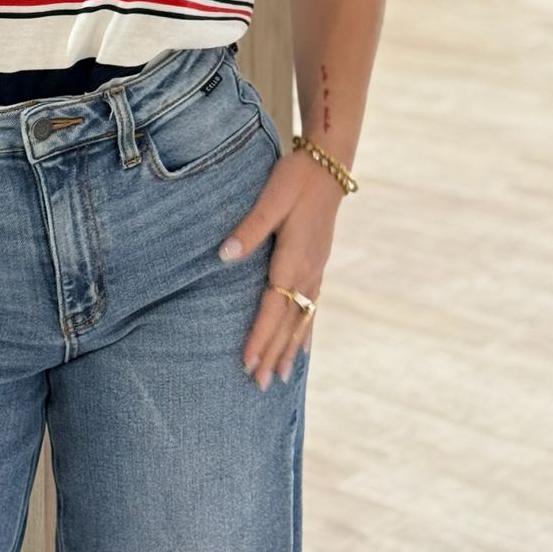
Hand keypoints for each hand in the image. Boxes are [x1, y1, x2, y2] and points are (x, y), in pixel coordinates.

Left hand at [217, 148, 344, 390]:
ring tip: (279, 378)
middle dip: (272, 353)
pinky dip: (305, 330)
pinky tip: (303, 347)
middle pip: (288, 322)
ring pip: (301, 319)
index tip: (246, 361)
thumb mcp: (270, 198)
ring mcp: (316, 270)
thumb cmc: (295, 179)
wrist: (328, 167)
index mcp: (293, 259)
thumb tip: (224, 255)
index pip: (273, 308)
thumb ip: (249, 228)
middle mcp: (308, 272)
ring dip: (288, 349)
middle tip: (258, 385)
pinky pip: (312, 307)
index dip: (259, 336)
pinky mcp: (318, 264)